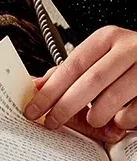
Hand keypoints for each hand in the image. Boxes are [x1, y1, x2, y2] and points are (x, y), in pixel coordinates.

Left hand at [24, 25, 136, 143]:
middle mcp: (129, 48)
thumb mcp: (99, 59)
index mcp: (108, 38)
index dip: (50, 90)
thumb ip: (69, 72)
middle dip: (66, 107)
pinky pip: (134, 111)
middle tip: (53, 122)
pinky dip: (122, 121)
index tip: (34, 109)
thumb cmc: (128, 63)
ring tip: (94, 119)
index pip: (72, 65)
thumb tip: (37, 87)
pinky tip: (119, 119)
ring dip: (97, 115)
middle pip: (90, 82)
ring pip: (113, 98)